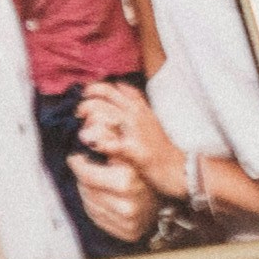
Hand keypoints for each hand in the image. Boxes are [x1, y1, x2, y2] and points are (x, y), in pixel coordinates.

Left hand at [67, 134, 163, 244]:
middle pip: (86, 189)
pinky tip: (103, 199)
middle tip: (87, 169)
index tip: (77, 158)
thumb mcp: (132, 153)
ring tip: (97, 184)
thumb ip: (110, 140)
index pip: (86, 174)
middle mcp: (128, 204)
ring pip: (89, 204)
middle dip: (83, 178)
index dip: (79, 164)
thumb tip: (88, 131)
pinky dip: (96, 207)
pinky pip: (98, 219)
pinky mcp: (126, 233)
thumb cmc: (148, 175)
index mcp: (128, 181)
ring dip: (88, 192)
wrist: (171, 200)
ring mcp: (127, 221)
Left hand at [76, 77, 195, 199]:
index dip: (97, 89)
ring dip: (89, 119)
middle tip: (78, 113)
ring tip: (81, 132)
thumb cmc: (162, 150)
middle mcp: (138, 115)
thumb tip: (119, 87)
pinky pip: (111, 142)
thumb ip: (136, 105)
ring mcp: (136, 131)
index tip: (86, 96)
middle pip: (106, 95)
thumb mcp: (150, 121)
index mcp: (141, 108)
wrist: (181, 170)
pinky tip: (89, 143)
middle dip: (87, 101)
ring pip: (105, 113)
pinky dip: (98, 141)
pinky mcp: (134, 150)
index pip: (115, 88)